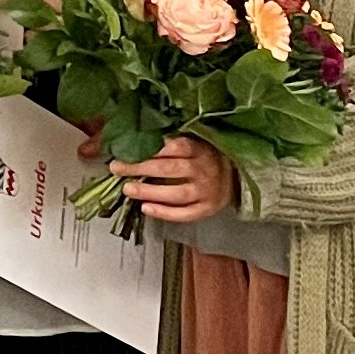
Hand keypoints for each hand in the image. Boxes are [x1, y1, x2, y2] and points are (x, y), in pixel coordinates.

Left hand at [116, 134, 234, 224]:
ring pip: (176, 193)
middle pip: (170, 169)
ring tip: (128, 189)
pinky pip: (184, 214)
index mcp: (200, 149)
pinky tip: (145, 208)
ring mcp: (206, 192)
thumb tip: (136, 139)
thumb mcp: (195, 144)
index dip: (151, 148)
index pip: (175, 147)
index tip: (128, 149)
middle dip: (141, 168)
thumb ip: (171, 143)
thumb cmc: (207, 157)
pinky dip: (164, 212)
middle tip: (117, 168)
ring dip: (149, 192)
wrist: (237, 177)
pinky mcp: (206, 209)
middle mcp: (204, 170)